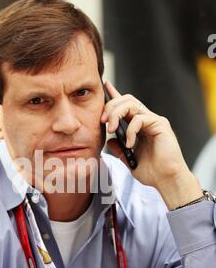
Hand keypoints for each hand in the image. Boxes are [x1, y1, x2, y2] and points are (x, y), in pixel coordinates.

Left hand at [101, 82, 202, 209]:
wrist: (167, 180)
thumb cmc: (152, 172)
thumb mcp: (129, 160)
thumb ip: (119, 150)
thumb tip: (109, 141)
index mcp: (139, 126)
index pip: (125, 106)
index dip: (115, 95)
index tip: (105, 86)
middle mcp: (147, 120)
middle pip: (126, 100)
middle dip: (110, 107)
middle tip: (101, 121)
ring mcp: (154, 121)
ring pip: (131, 104)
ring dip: (116, 114)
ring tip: (111, 130)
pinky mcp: (160, 125)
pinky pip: (140, 119)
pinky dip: (130, 131)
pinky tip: (130, 145)